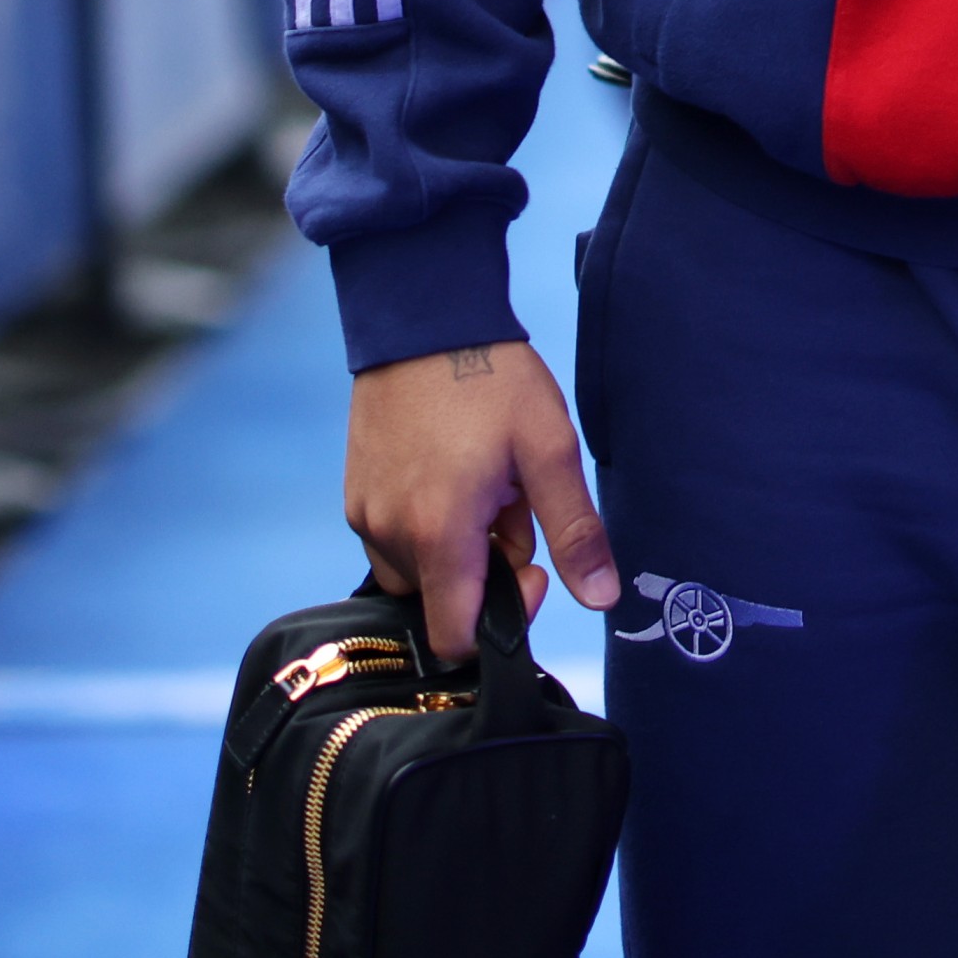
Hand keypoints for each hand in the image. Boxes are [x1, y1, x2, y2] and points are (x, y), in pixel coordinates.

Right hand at [341, 335, 618, 664]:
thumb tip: (601, 600)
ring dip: (457, 548)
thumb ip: (574, 532)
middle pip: (442, 601)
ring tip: (484, 483)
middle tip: (512, 504)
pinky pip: (394, 541)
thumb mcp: (550, 450)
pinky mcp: (355, 496)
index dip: (502, 620)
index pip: (455, 638)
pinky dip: (427, 526)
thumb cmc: (493, 380)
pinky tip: (453, 472)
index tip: (531, 568)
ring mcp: (365, 516)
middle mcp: (389, 535)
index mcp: (439, 533)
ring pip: (418, 572)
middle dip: (485, 570)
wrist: (423, 320)